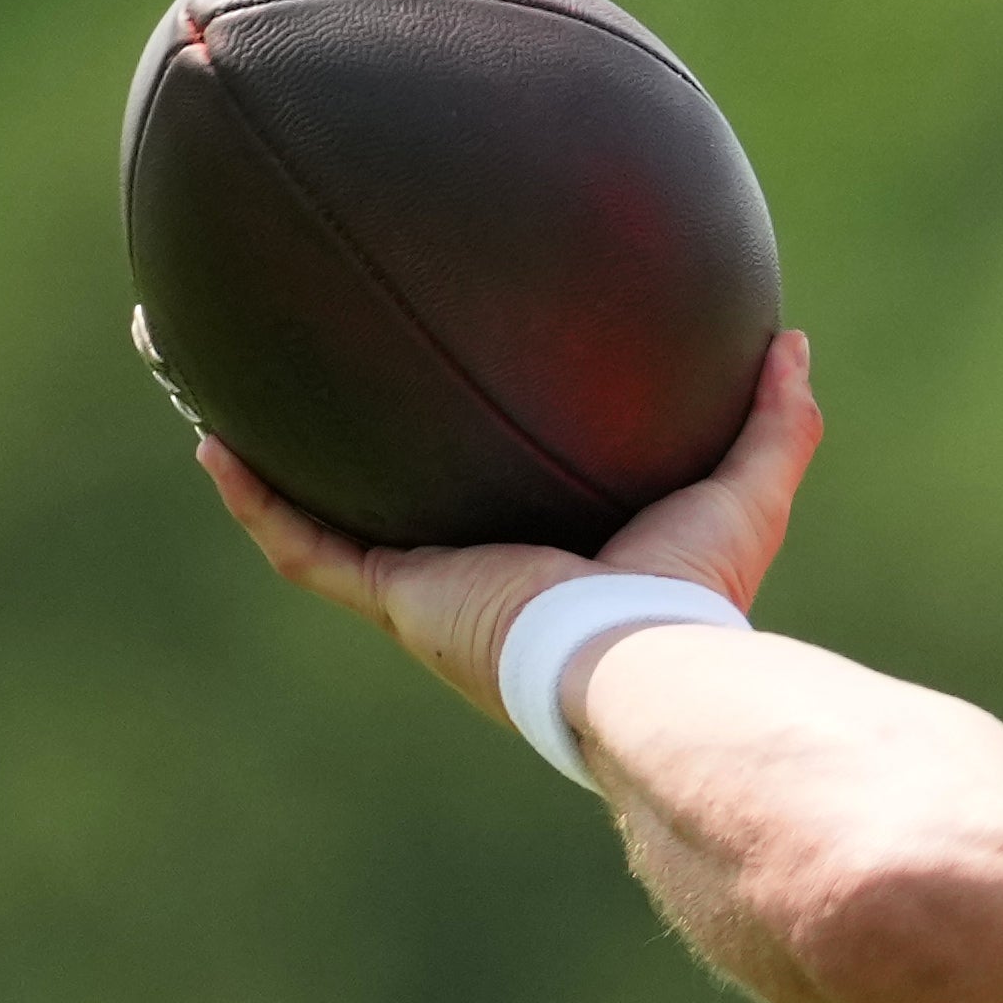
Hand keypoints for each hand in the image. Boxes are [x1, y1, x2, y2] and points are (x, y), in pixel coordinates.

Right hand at [197, 328, 822, 724]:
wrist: (643, 660)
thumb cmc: (701, 595)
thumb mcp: (747, 491)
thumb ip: (774, 422)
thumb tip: (787, 341)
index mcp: (557, 561)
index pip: (506, 502)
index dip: (475, 458)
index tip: (450, 401)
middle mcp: (484, 579)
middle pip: (404, 508)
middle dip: (356, 458)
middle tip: (316, 388)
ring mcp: (432, 594)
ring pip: (330, 521)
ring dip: (276, 467)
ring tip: (222, 400)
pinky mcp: (399, 600)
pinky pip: (305, 547)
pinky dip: (258, 501)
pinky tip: (215, 444)